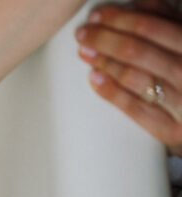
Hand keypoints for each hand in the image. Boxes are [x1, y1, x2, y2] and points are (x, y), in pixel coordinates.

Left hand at [76, 0, 181, 154]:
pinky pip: (134, 108)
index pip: (151, 26)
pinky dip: (111, 91)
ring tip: (85, 53)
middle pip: (136, 51)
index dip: (118, 19)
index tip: (96, 16)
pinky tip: (94, 78)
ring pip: (134, 77)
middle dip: (103, 40)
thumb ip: (167, 20)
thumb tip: (135, 3)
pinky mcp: (171, 129)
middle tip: (82, 34)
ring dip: (104, 63)